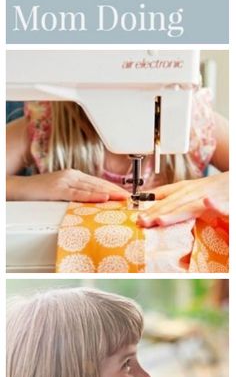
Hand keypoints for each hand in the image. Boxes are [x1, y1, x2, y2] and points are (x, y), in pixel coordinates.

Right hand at [7, 169, 129, 202]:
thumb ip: (76, 192)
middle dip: (116, 190)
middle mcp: (71, 176)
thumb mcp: (61, 190)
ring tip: (122, 198)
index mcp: (74, 176)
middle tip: (131, 197)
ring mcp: (65, 181)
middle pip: (98, 183)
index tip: (126, 195)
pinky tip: (103, 198)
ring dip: (109, 192)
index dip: (114, 188)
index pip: (98, 182)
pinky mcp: (57, 189)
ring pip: (91, 187)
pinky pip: (78, 193)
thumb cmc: (38, 191)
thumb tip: (93, 200)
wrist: (19, 188)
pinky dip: (92, 195)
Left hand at [138, 171, 228, 226]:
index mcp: (185, 188)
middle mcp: (194, 192)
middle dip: (156, 213)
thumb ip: (171, 193)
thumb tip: (152, 198)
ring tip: (160, 220)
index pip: (164, 196)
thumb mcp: (189, 188)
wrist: (232, 181)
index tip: (135, 214)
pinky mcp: (226, 203)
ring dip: (175, 212)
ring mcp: (209, 196)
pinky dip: (214, 203)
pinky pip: (220, 205)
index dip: (149, 204)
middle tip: (141, 221)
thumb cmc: (212, 186)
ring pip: (190, 206)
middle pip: (172, 204)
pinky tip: (208, 201)